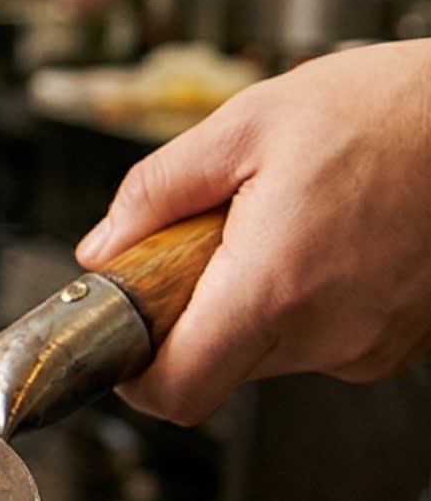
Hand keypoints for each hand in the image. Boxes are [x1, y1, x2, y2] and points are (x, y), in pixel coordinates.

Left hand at [76, 40, 430, 423]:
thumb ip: (155, 193)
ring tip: (279, 232)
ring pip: (266, 356)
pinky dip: (301, 305)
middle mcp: (326, 333)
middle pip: (216, 370)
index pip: (178, 391)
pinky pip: (320, 342)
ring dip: (250, 306)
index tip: (126, 340)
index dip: (137, 375)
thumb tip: (104, 248)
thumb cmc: (383, 110)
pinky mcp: (396, 341)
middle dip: (192, 319)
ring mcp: (368, 344)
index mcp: (274, 287)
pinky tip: (322, 244)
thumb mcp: (244, 126)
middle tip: (207, 248)